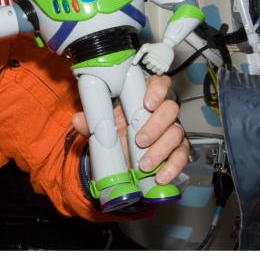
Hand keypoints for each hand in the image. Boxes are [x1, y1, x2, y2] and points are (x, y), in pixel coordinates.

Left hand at [72, 75, 188, 185]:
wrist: (123, 155)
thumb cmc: (118, 131)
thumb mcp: (104, 125)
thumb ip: (92, 121)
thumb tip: (78, 120)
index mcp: (145, 97)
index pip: (160, 83)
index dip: (157, 90)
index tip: (147, 103)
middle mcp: (162, 112)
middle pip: (170, 110)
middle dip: (155, 125)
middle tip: (139, 139)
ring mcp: (173, 130)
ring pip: (176, 134)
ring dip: (160, 150)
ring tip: (143, 164)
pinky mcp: (178, 150)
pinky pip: (181, 156)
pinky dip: (172, 167)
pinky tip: (161, 175)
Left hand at [132, 42, 174, 74]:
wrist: (167, 46)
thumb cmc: (155, 46)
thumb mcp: (145, 47)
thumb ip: (139, 55)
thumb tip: (133, 63)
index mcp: (150, 57)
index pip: (144, 62)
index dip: (145, 60)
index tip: (148, 57)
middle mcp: (155, 61)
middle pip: (148, 67)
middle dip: (149, 64)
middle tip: (151, 61)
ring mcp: (161, 64)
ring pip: (153, 71)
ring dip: (153, 68)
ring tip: (155, 64)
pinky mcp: (166, 66)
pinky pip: (160, 73)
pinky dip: (158, 71)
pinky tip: (158, 68)